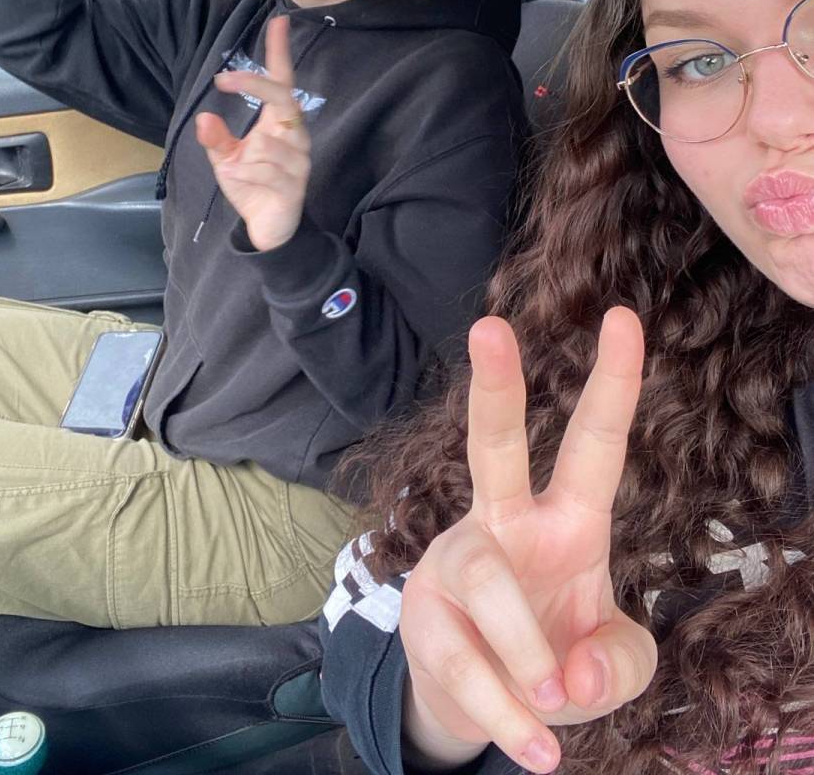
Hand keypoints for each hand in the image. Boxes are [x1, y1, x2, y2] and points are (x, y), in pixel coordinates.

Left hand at [195, 15, 310, 251]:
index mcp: (279, 123)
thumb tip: (205, 118)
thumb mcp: (226, 159)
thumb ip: (216, 139)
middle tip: (225, 78)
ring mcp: (299, 160)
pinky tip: (240, 178)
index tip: (278, 22)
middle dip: (256, 85)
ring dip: (247, 154)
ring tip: (236, 169)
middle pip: (284, 98)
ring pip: (272, 141)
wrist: (267, 228)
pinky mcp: (296, 185)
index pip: (283, 82)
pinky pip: (269, 170)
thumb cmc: (251, 186)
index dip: (280, 53)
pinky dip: (249, 172)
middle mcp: (294, 135)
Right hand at [399, 308, 656, 773]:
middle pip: (495, 443)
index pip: (594, 444)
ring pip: (486, 581)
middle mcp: (506, 523)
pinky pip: (466, 661)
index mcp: (567, 520)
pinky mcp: (425, 616)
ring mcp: (458, 564)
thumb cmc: (558, 659)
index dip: (613, 383)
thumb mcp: (616, 666)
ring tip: (551, 700)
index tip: (625, 318)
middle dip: (496, 385)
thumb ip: (623, 664)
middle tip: (490, 327)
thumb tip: (571, 668)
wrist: (483, 703)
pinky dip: (508, 713)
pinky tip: (536, 746)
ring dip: (523, 647)